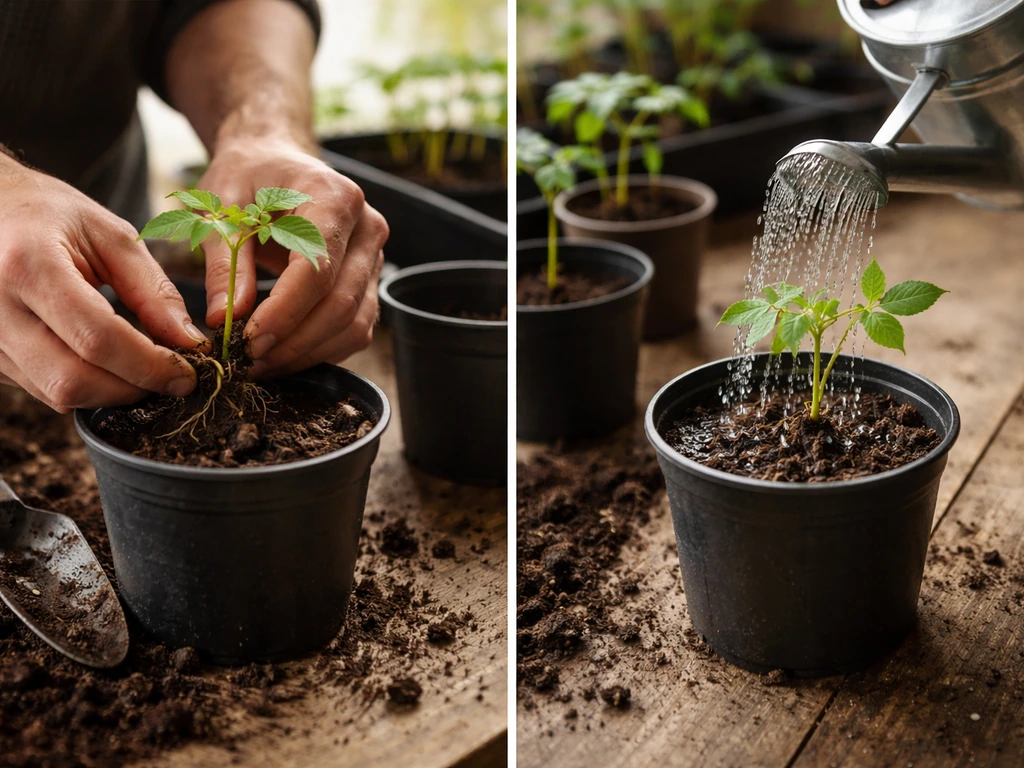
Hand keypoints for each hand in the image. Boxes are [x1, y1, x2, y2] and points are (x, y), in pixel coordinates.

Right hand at [0, 158, 204, 412]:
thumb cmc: (49, 214)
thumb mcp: (111, 235)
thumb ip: (153, 291)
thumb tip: (190, 343)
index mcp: (28, 265)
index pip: (97, 338)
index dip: (149, 366)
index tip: (188, 375)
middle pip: (72, 379)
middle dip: (132, 388)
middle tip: (169, 378)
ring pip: (57, 394)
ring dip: (110, 393)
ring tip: (140, 368)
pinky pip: (42, 390)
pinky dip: (84, 386)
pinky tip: (104, 363)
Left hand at [198, 138, 388, 377]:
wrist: (274, 162)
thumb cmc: (246, 178)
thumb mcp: (220, 209)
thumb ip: (224, 262)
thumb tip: (225, 318)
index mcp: (335, 197)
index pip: (318, 269)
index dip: (284, 312)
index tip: (247, 340)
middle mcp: (368, 227)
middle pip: (340, 303)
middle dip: (293, 341)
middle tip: (249, 361)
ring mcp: (375, 257)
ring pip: (353, 324)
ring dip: (308, 353)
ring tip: (262, 364)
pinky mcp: (370, 282)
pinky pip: (355, 329)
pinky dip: (322, 350)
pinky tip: (284, 355)